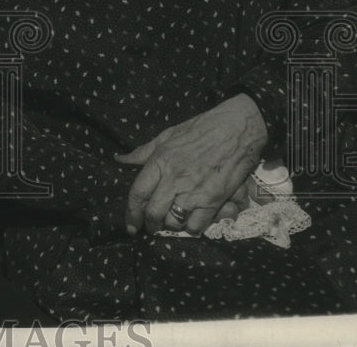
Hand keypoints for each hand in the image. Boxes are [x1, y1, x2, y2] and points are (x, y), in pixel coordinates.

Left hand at [115, 94, 267, 235]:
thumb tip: (120, 159)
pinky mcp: (214, 199)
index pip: (138, 193)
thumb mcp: (167, 135)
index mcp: (160, 161)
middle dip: (149, 224)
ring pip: (174, 222)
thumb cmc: (201, 128)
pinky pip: (197, 225)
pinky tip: (191, 221)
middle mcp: (174, 178)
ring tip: (171, 223)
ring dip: (170, 226)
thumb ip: (143, 152)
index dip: (131, 212)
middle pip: (153, 212)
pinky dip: (192, 227)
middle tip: (151, 226)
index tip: (130, 224)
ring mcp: (194, 191)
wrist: (236, 128)